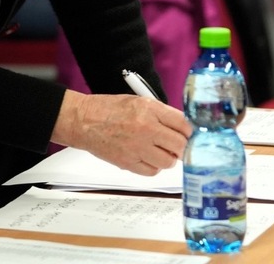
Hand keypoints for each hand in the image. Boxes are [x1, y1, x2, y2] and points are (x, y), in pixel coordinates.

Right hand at [50, 91, 191, 174]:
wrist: (83, 121)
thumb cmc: (108, 109)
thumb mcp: (138, 102)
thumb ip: (161, 114)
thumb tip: (182, 128)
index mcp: (150, 110)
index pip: (183, 124)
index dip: (189, 132)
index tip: (189, 135)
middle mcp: (147, 129)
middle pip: (180, 145)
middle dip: (181, 147)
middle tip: (176, 146)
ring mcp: (138, 148)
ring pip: (168, 162)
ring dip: (167, 158)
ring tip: (159, 151)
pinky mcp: (128, 163)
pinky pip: (153, 171)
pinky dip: (153, 167)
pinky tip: (146, 157)